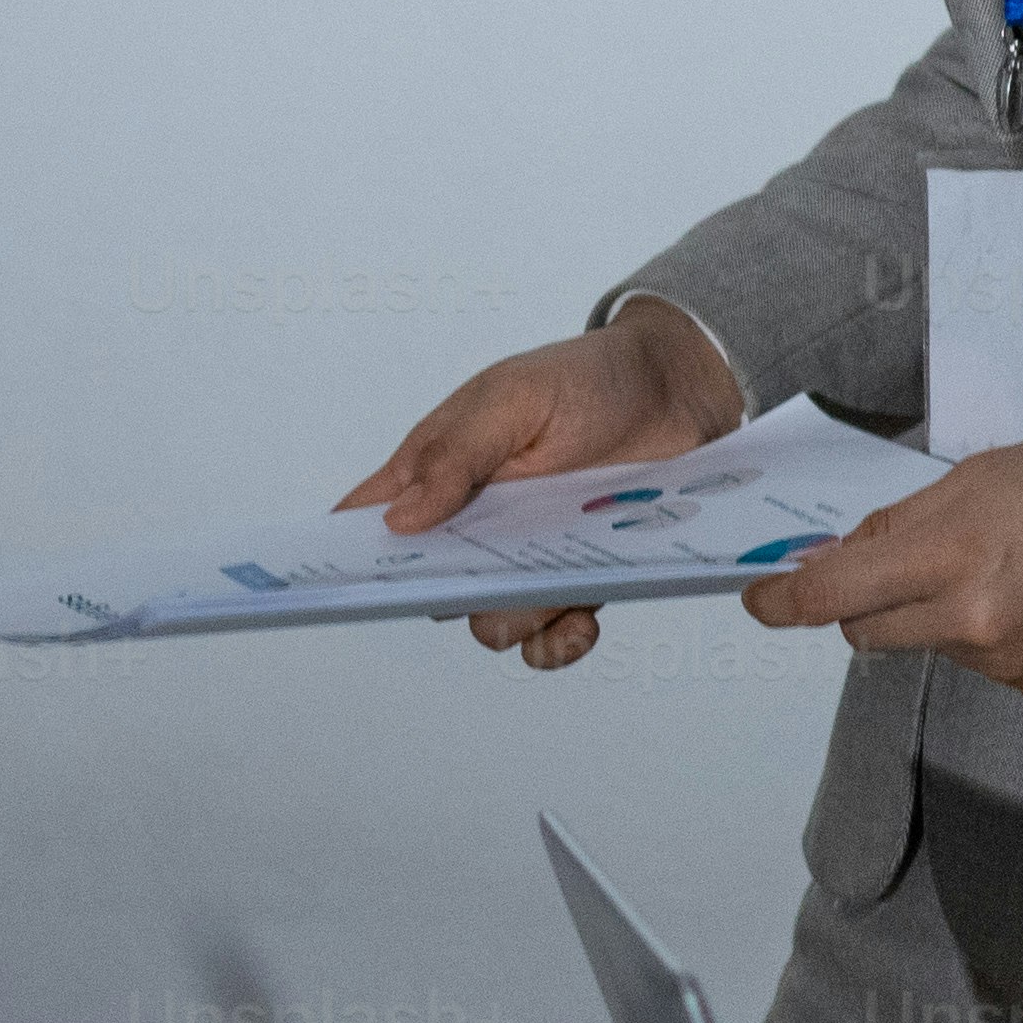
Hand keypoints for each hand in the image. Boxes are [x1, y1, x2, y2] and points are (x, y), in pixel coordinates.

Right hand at [341, 299, 739, 668]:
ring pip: (492, 620)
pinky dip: (560, 643)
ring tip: (560, 601)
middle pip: (433, 587)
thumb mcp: (514, 400)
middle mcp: (473, 521)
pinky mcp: (578, 577)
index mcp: (438, 468)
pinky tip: (583, 623)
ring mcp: (526, 553)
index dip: (346, 555)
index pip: (369, 518)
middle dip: (456, 595)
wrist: (679, 390)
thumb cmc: (586, 379)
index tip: (342, 586)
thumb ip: (457, 456)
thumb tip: (398, 521)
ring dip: (519, 621)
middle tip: (495, 579)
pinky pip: (550, 635)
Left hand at [736, 425, 1022, 694]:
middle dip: (863, 603)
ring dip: (934, 615)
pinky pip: (980, 665)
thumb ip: (901, 523)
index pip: (834, 596)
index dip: (784, 600)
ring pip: (927, 647)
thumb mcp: (979, 477)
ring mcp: (1007, 664)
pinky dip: (984, 636)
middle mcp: (972, 625)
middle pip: (867, 634)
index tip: (759, 599)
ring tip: (999, 566)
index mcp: (951, 559)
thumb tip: (841, 555)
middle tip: (894, 565)